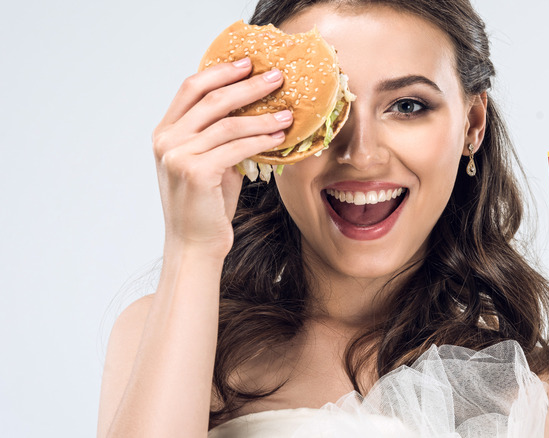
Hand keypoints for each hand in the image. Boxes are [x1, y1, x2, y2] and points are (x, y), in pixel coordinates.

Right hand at [152, 59, 291, 256]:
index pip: (191, 87)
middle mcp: (167, 140)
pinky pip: (236, 147)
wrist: (195, 245)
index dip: (221, 71)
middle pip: (211, 98)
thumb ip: (220, 136)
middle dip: (247, 85)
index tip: (249, 63)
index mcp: (165, 132)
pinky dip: (261, 140)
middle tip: (276, 78)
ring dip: (262, 116)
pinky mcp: (196, 172)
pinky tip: (279, 137)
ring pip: (228, 123)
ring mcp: (178, 155)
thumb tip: (253, 110)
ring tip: (288, 112)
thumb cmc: (206, 205)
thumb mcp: (210, 162)